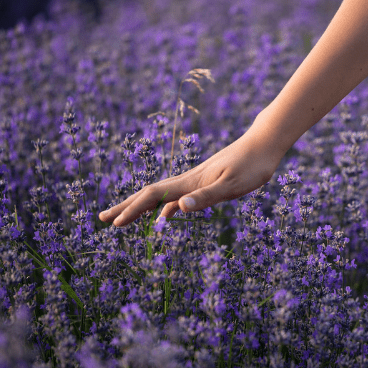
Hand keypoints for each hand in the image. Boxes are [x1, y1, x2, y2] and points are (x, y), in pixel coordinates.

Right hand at [98, 118, 283, 227]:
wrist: (264, 143)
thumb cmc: (253, 165)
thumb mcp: (232, 185)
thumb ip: (206, 197)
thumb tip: (177, 209)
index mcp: (191, 182)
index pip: (153, 196)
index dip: (132, 209)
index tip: (114, 224)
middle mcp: (188, 180)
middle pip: (149, 194)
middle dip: (126, 208)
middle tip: (103, 219)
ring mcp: (195, 180)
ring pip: (161, 196)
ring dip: (140, 208)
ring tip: (125, 218)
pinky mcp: (205, 182)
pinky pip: (177, 198)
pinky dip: (164, 208)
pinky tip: (164, 216)